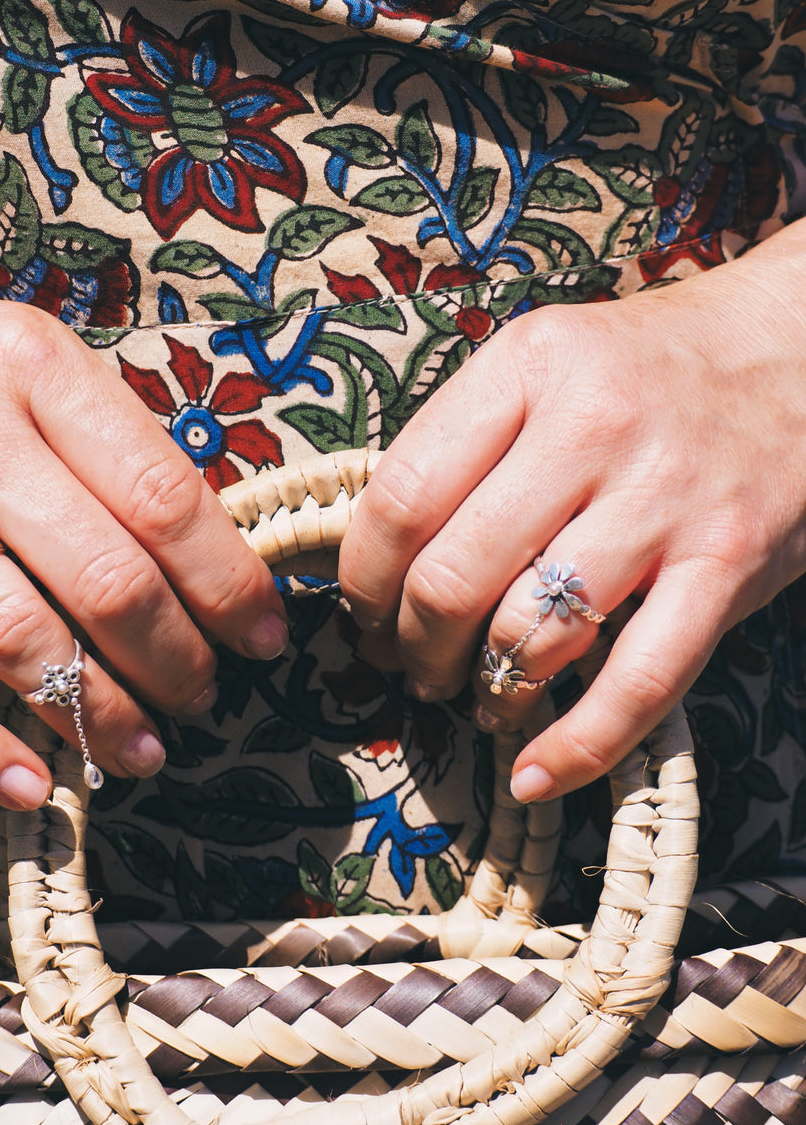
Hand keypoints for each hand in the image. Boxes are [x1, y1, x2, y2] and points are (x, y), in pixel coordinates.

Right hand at [0, 189, 286, 807]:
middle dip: (177, 660)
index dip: (228, 581)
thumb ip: (106, 438)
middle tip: (206, 695)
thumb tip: (206, 552)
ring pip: (18, 635)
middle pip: (104, 576)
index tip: (264, 633)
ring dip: (96, 711)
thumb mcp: (26, 352)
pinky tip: (35, 783)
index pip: (161, 493)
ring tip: (144, 748)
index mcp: (35, 365)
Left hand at [339, 223, 805, 802]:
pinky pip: (638, 681)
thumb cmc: (652, 367)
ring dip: (485, 691)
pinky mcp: (729, 564)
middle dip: (413, 648)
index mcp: (528, 367)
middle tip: (412, 667)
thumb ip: (472, 439)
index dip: (363, 578)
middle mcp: (592, 426)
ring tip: (478, 697)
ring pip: (533, 633)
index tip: (363, 613)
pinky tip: (535, 773)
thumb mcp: (549, 361)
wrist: (804, 351)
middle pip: (453, 576)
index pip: (403, 494)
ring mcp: (664, 498)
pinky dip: (577, 746)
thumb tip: (382, 553)